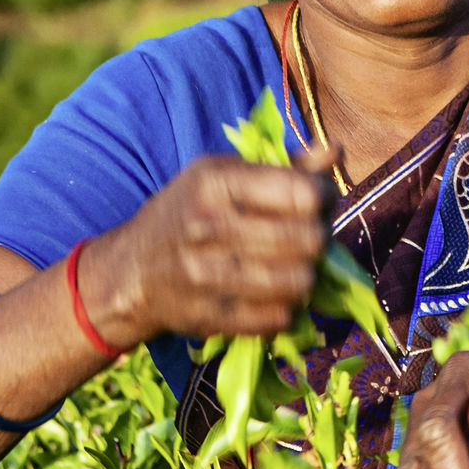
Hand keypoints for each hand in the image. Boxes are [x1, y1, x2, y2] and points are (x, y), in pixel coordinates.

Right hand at [83, 149, 332, 346]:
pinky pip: (278, 317)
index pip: (304, 193)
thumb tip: (335, 151)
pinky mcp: (208, 317)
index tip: (318, 202)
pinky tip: (275, 293)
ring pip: (299, 282)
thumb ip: (286, 166)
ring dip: (306, 275)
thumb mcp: (227, 174)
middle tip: (307, 237)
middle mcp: (208, 227)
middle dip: (319, 238)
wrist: (133, 269)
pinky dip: (287, 307)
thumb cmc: (190, 211)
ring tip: (294, 265)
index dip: (325, 198)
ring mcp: (205, 276)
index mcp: (216, 182)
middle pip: (309, 240)